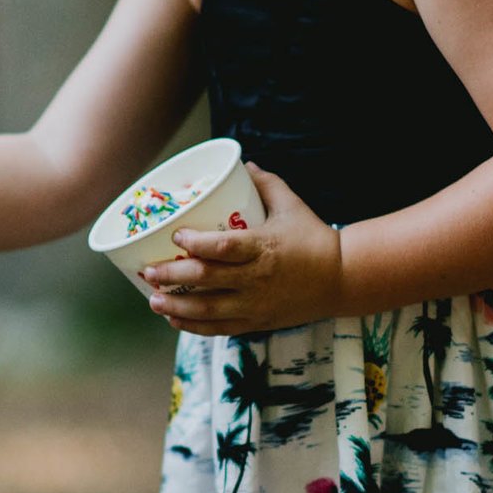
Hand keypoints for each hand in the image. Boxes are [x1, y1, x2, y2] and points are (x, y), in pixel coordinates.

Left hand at [137, 166, 342, 335]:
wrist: (343, 279)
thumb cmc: (315, 238)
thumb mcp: (292, 205)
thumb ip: (266, 183)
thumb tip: (242, 164)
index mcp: (264, 247)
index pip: (223, 247)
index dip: (195, 243)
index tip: (175, 236)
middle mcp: (257, 279)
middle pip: (207, 279)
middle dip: (172, 276)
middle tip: (148, 270)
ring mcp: (256, 304)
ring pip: (209, 310)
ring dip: (177, 307)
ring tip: (153, 300)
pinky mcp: (258, 321)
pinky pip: (220, 328)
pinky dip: (195, 326)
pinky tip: (175, 320)